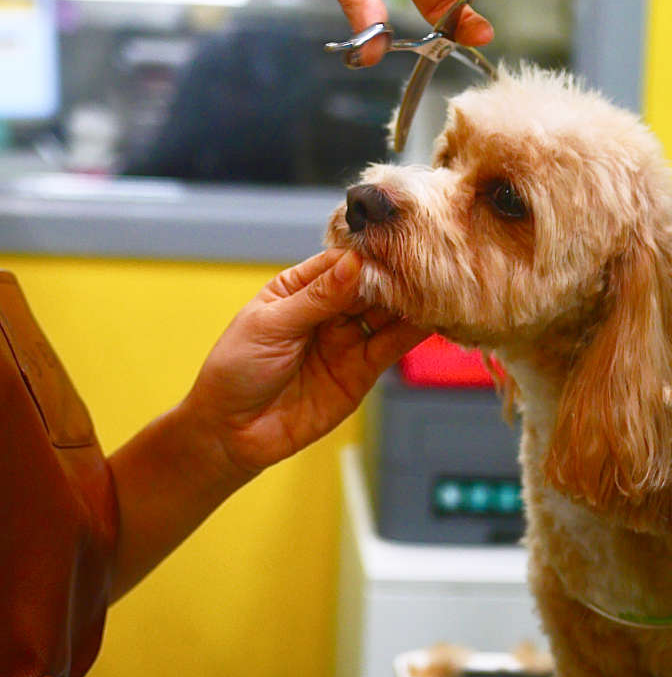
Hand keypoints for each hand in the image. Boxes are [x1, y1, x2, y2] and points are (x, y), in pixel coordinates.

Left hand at [184, 248, 424, 472]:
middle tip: (424, 263)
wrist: (231, 432)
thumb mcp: (272, 325)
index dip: (368, 254)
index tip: (394, 244)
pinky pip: (391, 347)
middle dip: (395, 275)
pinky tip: (430, 318)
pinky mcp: (361, 372)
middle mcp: (328, 311)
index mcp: (300, 288)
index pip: (342, 262)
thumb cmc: (236, 369)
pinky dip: (412, 333)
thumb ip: (318, 297)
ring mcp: (346, 341)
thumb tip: (355, 262)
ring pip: (386, 314)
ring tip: (435, 286)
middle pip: (370, 285)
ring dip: (409, 302)